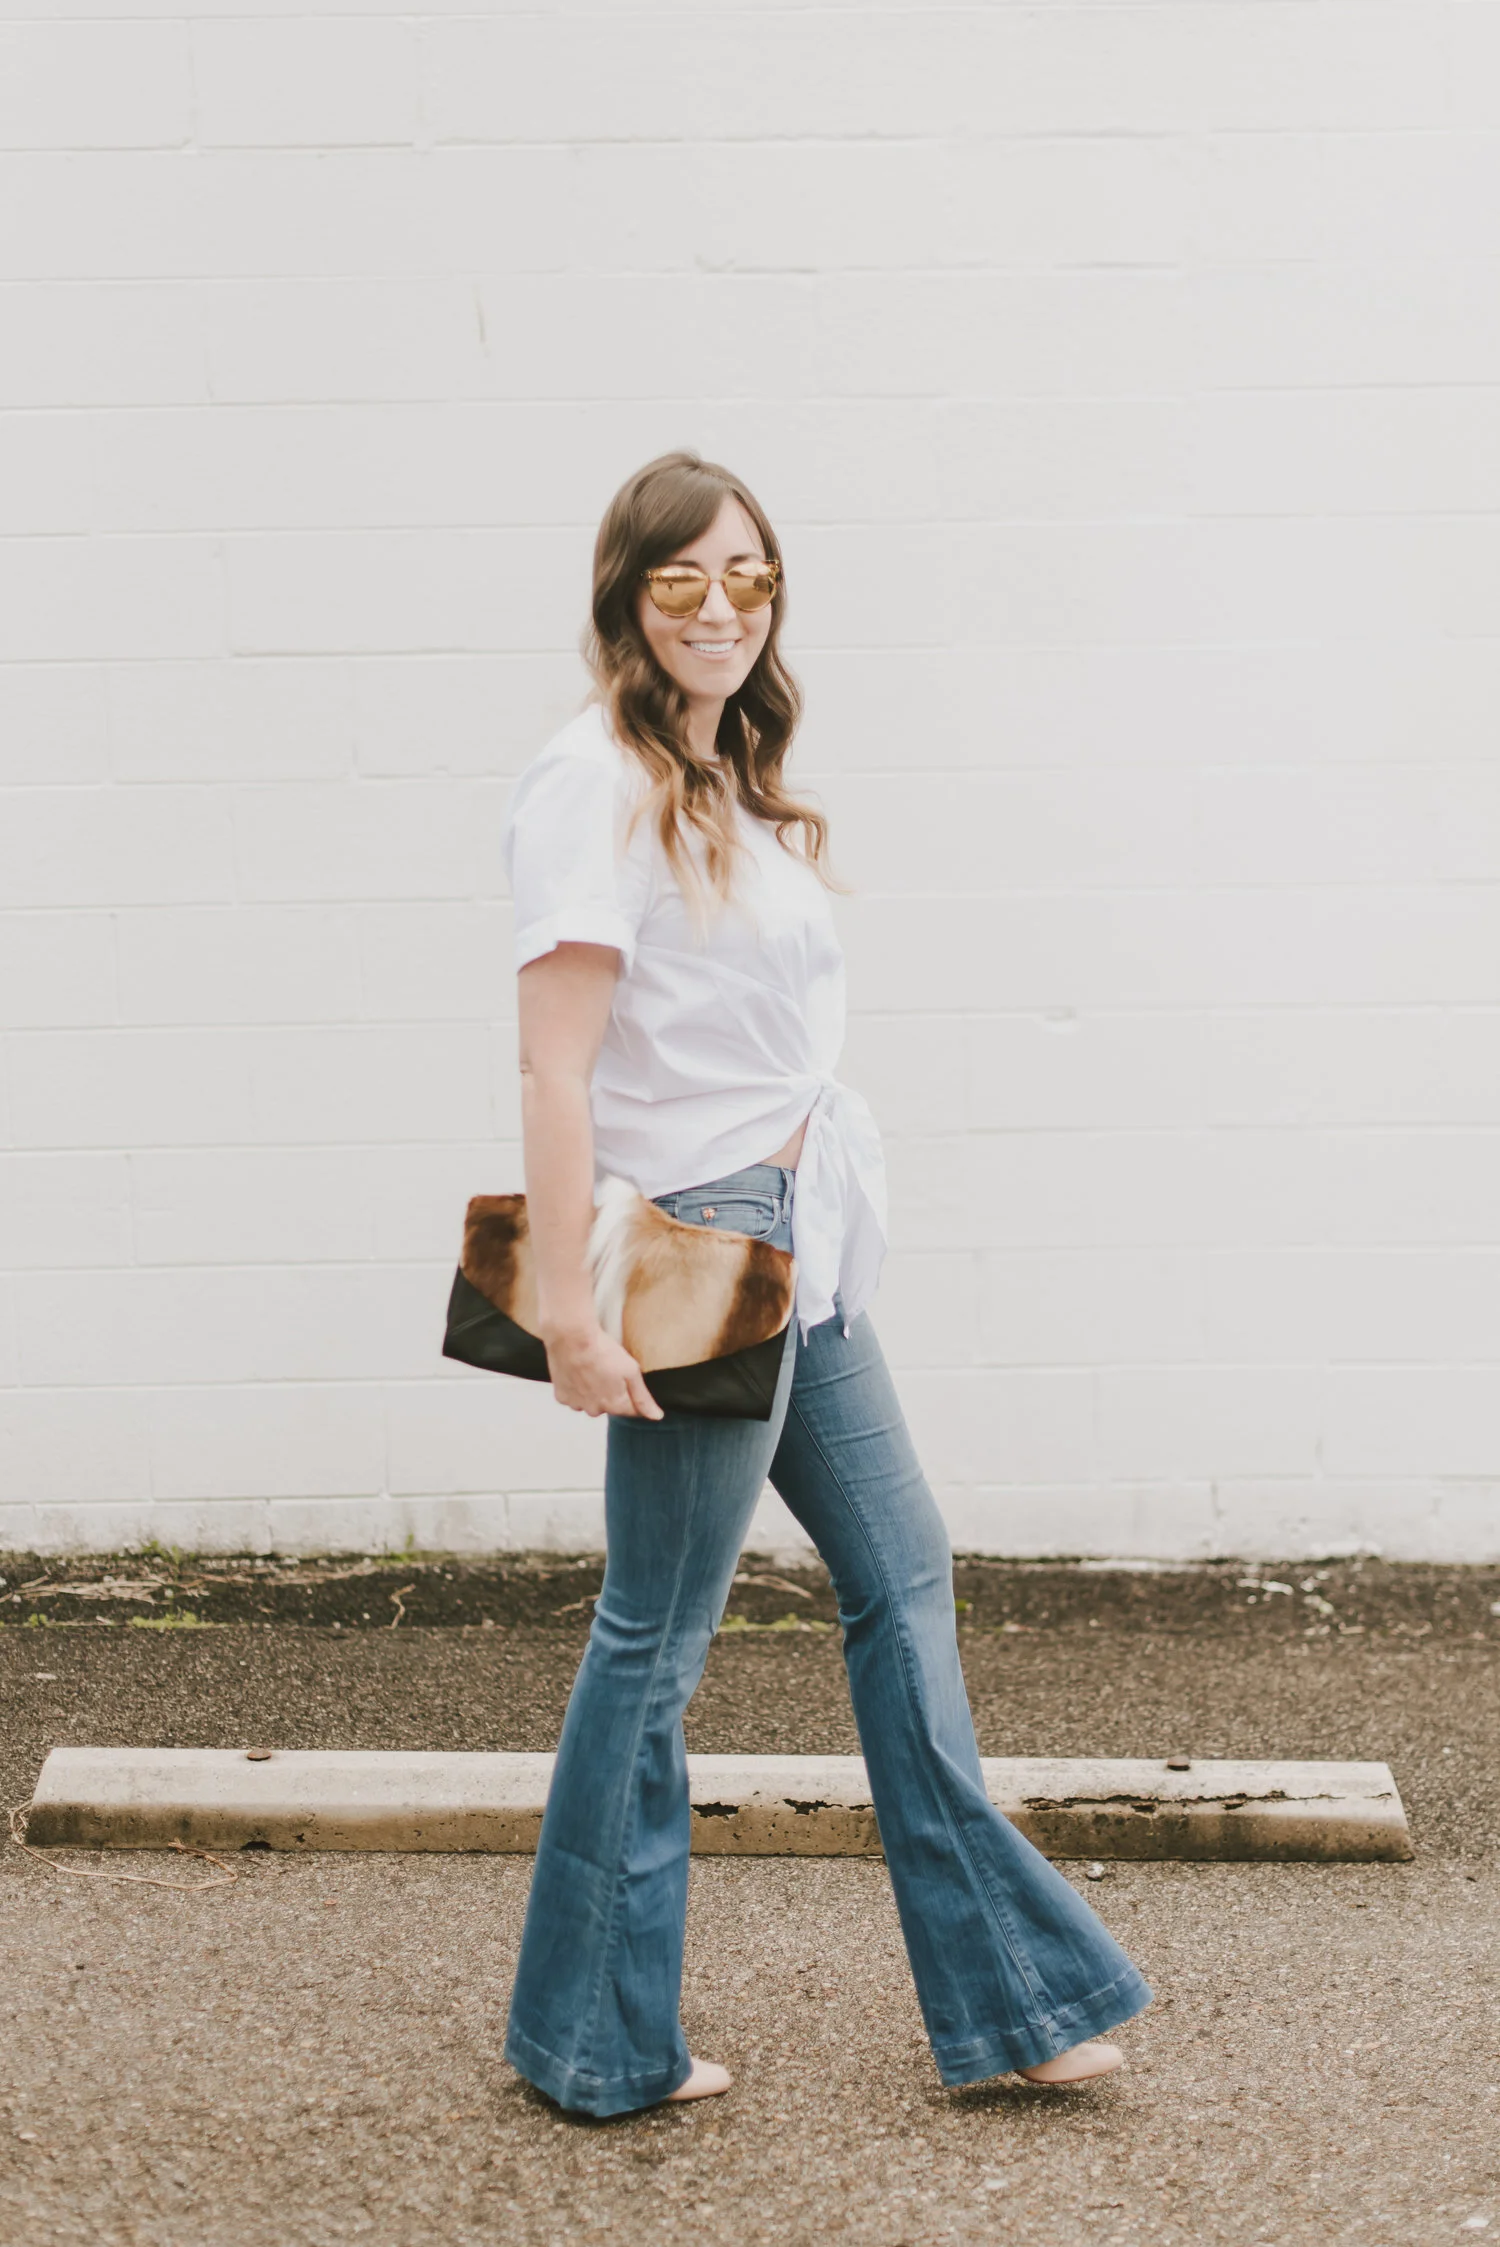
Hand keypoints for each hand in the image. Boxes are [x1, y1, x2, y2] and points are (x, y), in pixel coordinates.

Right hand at [543, 1322, 663, 1419]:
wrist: (571, 1337)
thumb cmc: (603, 1351)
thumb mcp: (631, 1371)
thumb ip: (643, 1398)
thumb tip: (657, 1417)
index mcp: (615, 1405)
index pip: (632, 1410)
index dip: (633, 1395)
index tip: (627, 1378)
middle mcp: (595, 1410)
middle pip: (610, 1406)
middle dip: (612, 1392)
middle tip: (609, 1369)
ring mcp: (577, 1404)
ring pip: (590, 1403)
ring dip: (593, 1392)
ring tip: (593, 1369)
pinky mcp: (562, 1396)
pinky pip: (574, 1397)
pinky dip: (577, 1388)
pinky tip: (579, 1372)